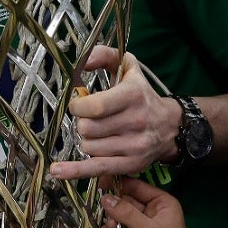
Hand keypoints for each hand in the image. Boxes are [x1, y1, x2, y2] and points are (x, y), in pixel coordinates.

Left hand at [51, 47, 180, 179]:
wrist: (170, 126)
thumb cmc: (141, 95)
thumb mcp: (128, 68)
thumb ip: (105, 56)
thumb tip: (83, 61)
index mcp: (133, 96)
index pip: (95, 107)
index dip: (78, 107)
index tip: (77, 105)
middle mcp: (136, 121)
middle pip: (88, 129)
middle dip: (82, 124)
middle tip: (90, 120)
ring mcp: (134, 145)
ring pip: (89, 147)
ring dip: (87, 141)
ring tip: (99, 134)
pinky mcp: (131, 164)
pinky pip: (97, 169)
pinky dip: (75, 171)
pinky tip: (57, 170)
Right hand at [100, 178, 201, 227]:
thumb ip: (126, 213)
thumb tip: (104, 198)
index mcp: (161, 203)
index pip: (137, 186)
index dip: (119, 183)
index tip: (98, 181)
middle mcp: (150, 211)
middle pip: (125, 200)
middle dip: (114, 207)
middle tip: (108, 217)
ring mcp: (140, 226)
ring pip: (118, 215)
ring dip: (111, 222)